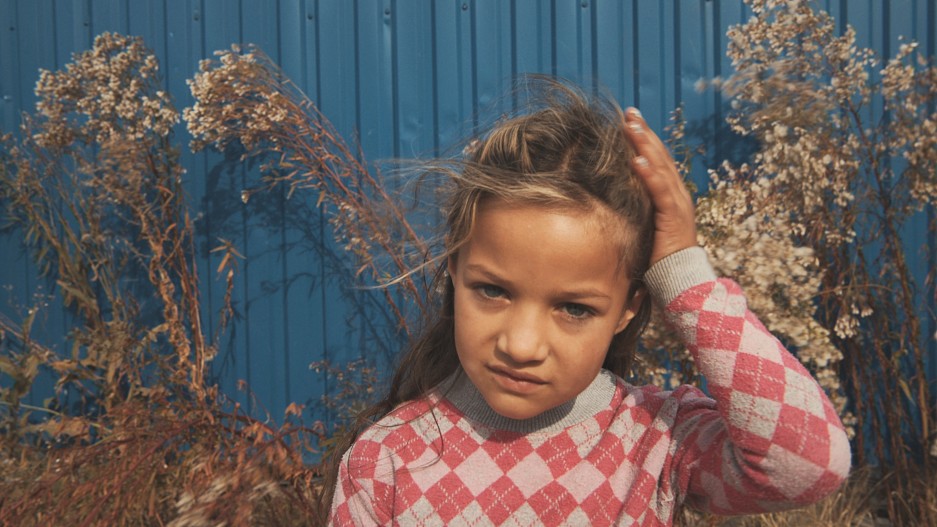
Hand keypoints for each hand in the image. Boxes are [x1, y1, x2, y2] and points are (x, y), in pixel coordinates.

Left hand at [622, 108, 697, 265]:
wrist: (680, 280)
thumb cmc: (659, 256)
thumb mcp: (645, 225)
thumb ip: (636, 208)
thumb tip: (612, 197)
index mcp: (670, 194)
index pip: (657, 160)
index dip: (644, 139)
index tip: (629, 120)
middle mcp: (677, 194)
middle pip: (660, 156)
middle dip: (644, 133)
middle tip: (629, 112)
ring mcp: (678, 204)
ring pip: (661, 168)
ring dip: (646, 145)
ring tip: (632, 126)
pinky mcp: (673, 218)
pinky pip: (661, 192)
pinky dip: (650, 174)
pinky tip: (637, 160)